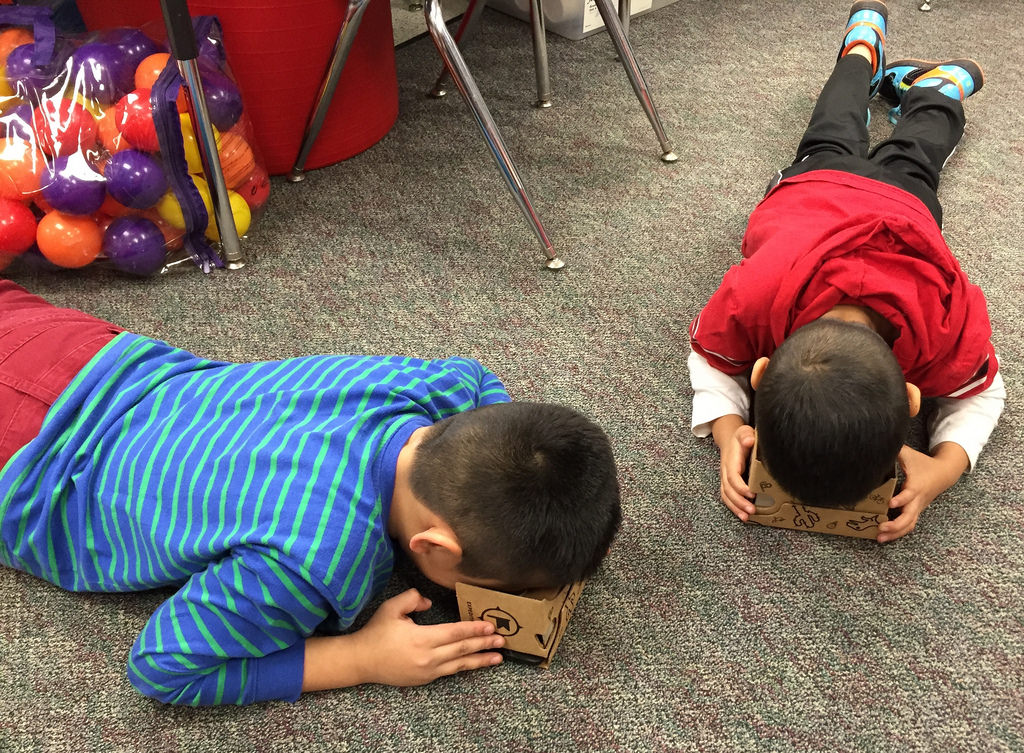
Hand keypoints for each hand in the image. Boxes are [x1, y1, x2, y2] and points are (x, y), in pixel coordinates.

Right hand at [350, 589, 504, 685]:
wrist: (361, 661)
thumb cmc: (376, 632)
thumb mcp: (392, 608)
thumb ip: (413, 599)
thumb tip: (429, 603)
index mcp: (422, 638)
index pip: (455, 632)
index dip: (474, 629)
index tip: (489, 626)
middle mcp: (428, 657)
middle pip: (462, 649)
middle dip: (484, 644)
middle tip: (501, 640)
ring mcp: (427, 671)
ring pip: (459, 665)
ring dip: (480, 660)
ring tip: (497, 658)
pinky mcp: (424, 679)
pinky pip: (449, 672)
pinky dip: (464, 667)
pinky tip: (474, 664)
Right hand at [712, 416, 755, 520]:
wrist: (730, 439)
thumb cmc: (740, 437)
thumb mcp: (744, 432)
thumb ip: (746, 435)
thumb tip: (749, 440)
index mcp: (731, 461)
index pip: (733, 476)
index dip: (740, 487)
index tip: (752, 493)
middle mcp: (726, 471)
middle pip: (728, 490)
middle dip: (739, 502)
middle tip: (751, 510)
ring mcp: (725, 479)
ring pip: (726, 496)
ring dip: (736, 508)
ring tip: (747, 517)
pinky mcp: (728, 484)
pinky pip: (728, 498)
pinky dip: (734, 508)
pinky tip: (743, 516)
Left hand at [877, 443, 967, 542]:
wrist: (944, 473)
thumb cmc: (923, 463)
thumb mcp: (909, 454)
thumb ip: (894, 449)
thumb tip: (877, 442)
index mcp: (916, 485)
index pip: (909, 495)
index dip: (901, 500)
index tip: (890, 503)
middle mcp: (918, 500)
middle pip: (909, 517)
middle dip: (895, 525)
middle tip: (880, 527)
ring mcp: (918, 508)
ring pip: (909, 525)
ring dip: (895, 533)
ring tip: (879, 538)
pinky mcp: (916, 511)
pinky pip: (908, 525)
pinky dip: (898, 532)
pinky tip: (884, 536)